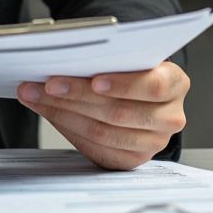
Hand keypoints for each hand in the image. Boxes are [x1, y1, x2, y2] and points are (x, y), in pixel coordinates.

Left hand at [17, 61, 188, 170]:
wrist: (141, 97)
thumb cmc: (133, 71)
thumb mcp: (131, 58)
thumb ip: (110, 56)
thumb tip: (63, 54)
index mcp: (175, 84)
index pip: (153, 86)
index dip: (122, 84)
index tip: (94, 80)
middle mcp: (169, 117)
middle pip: (119, 111)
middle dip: (77, 96)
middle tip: (47, 84)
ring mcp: (152, 142)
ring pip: (102, 132)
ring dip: (63, 112)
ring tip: (36, 95)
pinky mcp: (131, 159)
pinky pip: (95, 148)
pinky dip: (66, 127)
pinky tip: (48, 111)